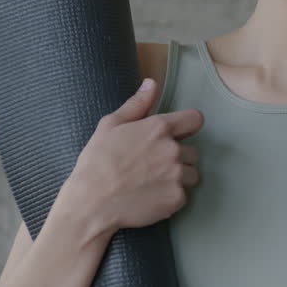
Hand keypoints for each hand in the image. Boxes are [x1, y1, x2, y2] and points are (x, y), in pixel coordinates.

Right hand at [55, 78, 204, 234]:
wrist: (91, 203)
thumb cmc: (97, 162)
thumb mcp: (110, 125)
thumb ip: (136, 104)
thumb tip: (151, 83)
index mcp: (159, 128)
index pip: (195, 119)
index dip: (187, 127)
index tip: (177, 135)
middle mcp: (173, 150)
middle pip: (193, 151)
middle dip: (178, 157)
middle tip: (153, 166)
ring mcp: (177, 175)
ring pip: (191, 174)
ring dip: (178, 178)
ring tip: (152, 182)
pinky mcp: (176, 199)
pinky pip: (183, 196)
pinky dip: (171, 198)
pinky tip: (151, 197)